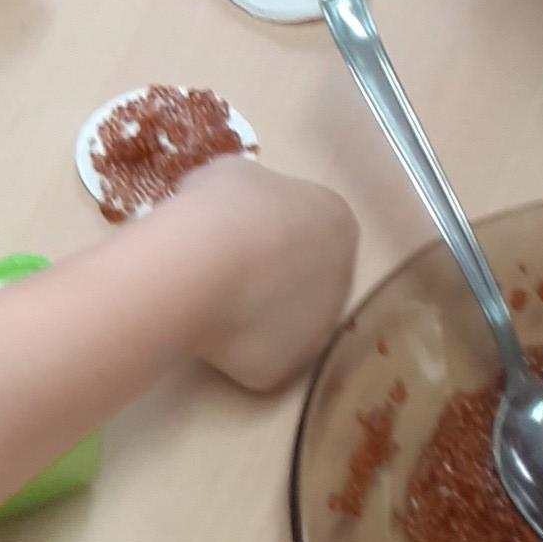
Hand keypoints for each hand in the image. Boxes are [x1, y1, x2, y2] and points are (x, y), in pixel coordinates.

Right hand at [166, 156, 359, 392]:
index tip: (240, 229)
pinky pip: (255, 355)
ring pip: (282, 322)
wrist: (200, 265)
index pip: (312, 227)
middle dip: (270, 275)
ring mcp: (318, 330)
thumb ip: (254, 191)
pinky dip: (231, 346)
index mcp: (337, 222)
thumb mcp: (234, 173)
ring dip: (255, 314)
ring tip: (210, 297)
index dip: (271, 229)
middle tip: (225, 266)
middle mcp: (343, 279)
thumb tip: (239, 206)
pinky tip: (208, 325)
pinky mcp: (285, 368)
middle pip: (304, 279)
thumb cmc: (219, 208)